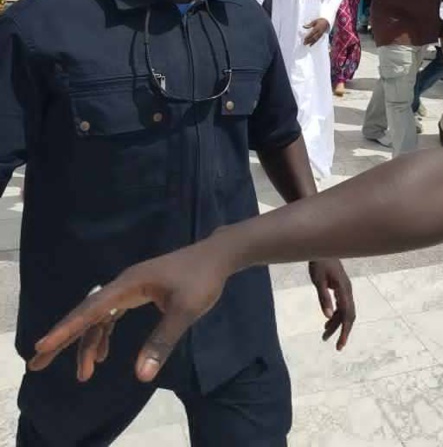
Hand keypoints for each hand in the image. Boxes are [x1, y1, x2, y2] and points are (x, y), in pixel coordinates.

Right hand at [28, 238, 226, 382]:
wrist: (216, 256)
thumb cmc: (201, 279)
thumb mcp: (185, 311)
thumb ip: (162, 340)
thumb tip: (141, 375)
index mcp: (129, 283)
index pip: (91, 309)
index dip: (66, 329)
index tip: (42, 346)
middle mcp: (124, 284)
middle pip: (87, 313)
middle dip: (63, 338)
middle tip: (37, 363)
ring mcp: (130, 287)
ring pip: (98, 317)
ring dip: (87, 342)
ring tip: (83, 374)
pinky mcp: (139, 292)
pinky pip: (111, 314)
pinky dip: (103, 334)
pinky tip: (101, 355)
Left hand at [303, 18, 329, 46]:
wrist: (327, 22)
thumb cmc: (320, 21)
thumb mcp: (315, 21)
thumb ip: (309, 24)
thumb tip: (303, 26)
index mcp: (318, 28)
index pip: (312, 33)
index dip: (309, 36)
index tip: (304, 38)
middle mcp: (319, 32)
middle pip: (314, 37)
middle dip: (309, 40)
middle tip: (304, 43)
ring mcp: (320, 34)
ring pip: (315, 39)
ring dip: (310, 42)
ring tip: (306, 44)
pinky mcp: (321, 36)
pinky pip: (317, 40)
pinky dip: (313, 43)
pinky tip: (310, 45)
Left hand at [308, 260, 355, 350]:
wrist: (321, 246)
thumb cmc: (319, 261)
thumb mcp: (318, 280)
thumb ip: (324, 298)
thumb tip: (328, 316)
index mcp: (344, 290)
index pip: (348, 315)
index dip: (345, 331)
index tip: (340, 345)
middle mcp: (347, 291)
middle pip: (348, 315)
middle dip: (342, 331)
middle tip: (336, 347)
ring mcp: (344, 289)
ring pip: (344, 312)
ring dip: (336, 324)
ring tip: (324, 336)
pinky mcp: (340, 288)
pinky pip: (341, 306)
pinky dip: (335, 316)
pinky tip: (327, 322)